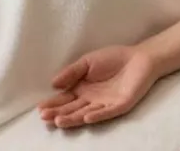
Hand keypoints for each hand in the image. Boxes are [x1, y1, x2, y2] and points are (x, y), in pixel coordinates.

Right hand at [37, 45, 157, 129]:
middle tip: (44, 117)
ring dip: (73, 118)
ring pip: (85, 113)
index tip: (40, 108)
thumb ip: (71, 72)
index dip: (53, 103)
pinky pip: (106, 112)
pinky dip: (96, 115)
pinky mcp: (119, 106)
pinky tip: (85, 117)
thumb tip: (53, 83)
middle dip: (58, 113)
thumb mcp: (87, 62)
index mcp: (82, 89)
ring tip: (59, 121)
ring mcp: (105, 104)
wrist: (138, 58)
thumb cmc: (112, 58)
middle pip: (72, 108)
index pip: (64, 99)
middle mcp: (91, 100)